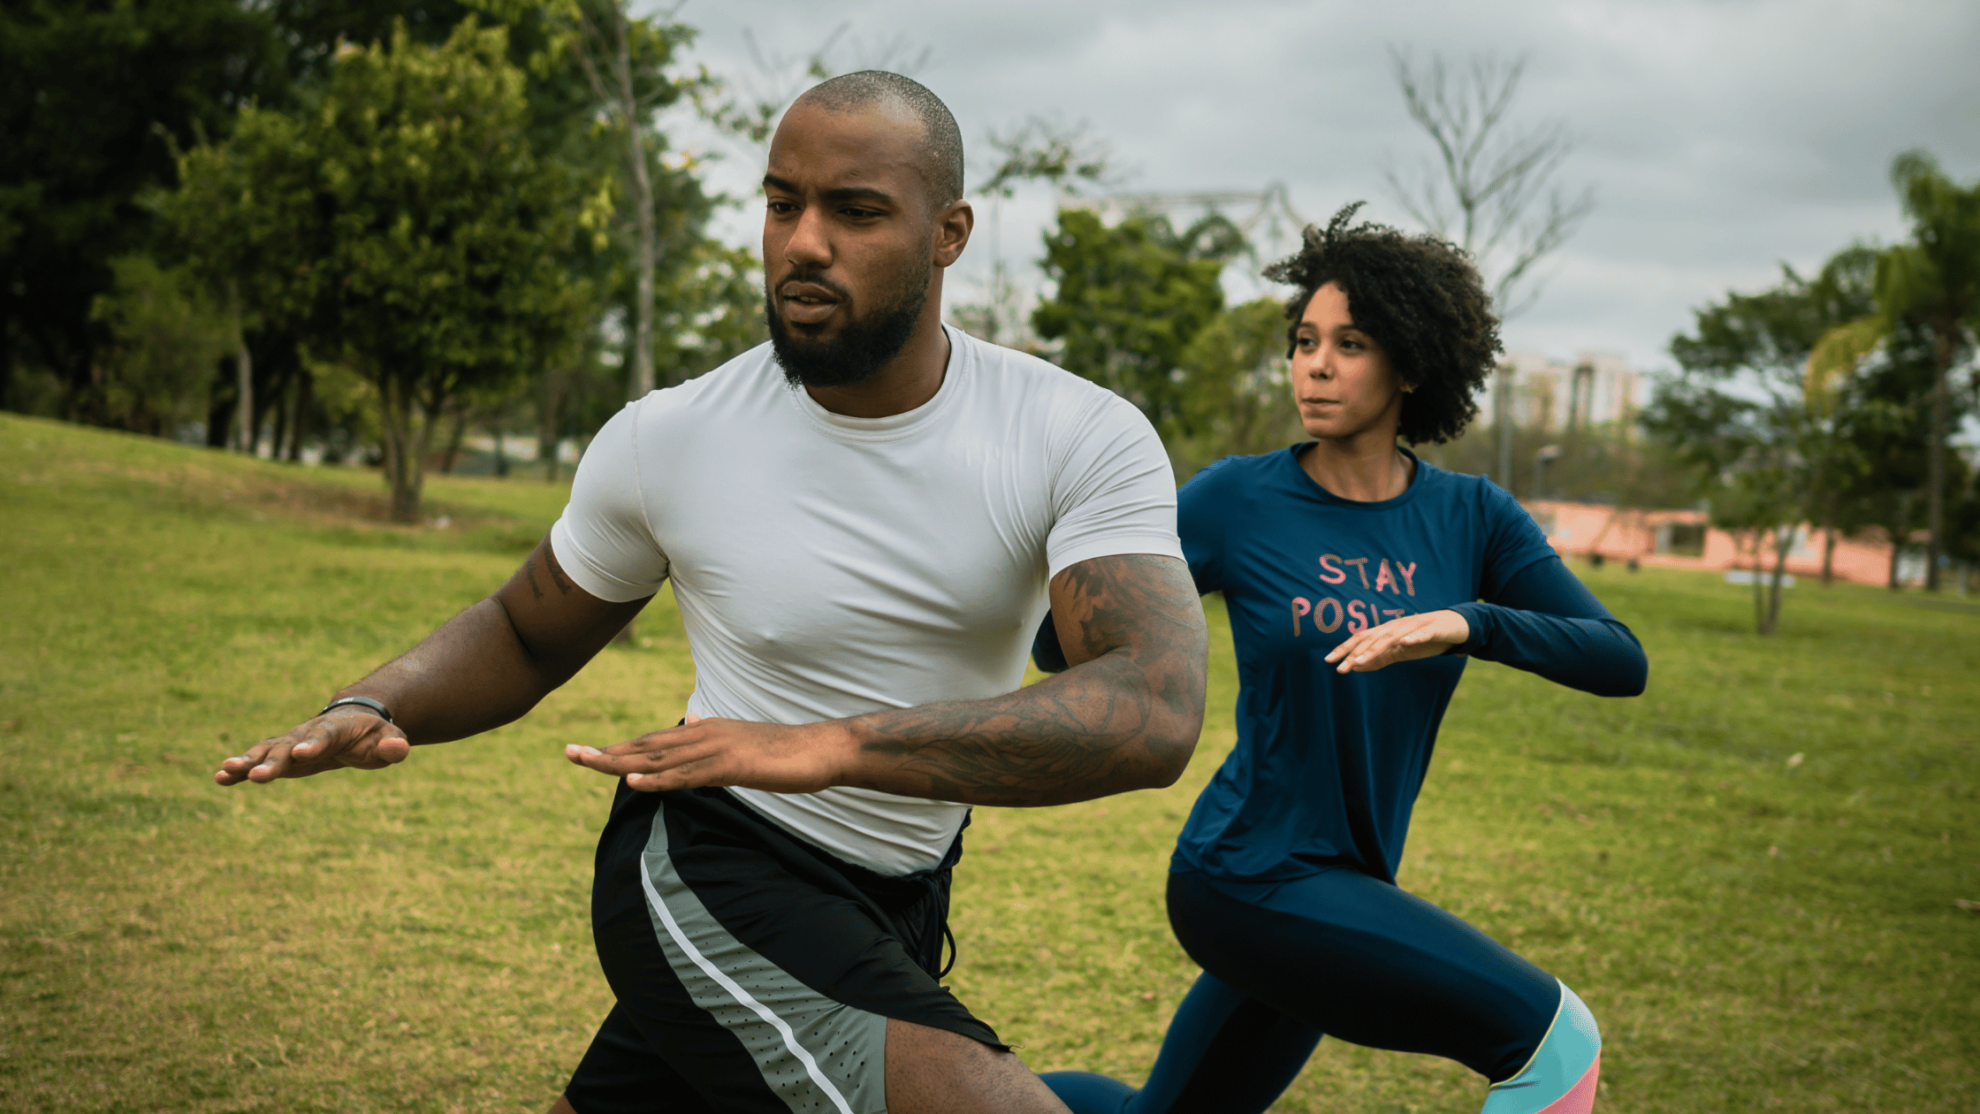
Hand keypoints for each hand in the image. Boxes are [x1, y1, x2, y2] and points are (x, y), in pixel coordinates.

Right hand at [214, 709, 410, 784]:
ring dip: (247, 762)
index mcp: (335, 729)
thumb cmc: (373, 735)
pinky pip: (257, 760)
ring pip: (266, 751)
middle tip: (255, 775)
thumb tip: (399, 748)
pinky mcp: (280, 756)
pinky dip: (240, 769)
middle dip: (272, 761)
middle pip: (287, 746)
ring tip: (225, 771)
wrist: (353, 722)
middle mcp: (307, 733)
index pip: (324, 736)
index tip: (300, 754)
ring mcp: (290, 743)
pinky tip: (220, 779)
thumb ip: (393, 744)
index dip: (313, 745)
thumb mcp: (389, 738)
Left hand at [564, 713, 854, 794]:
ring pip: (659, 758)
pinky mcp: (732, 766)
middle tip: (568, 752)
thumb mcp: (743, 747)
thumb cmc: (787, 753)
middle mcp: (705, 734)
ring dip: (620, 761)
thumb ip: (714, 744)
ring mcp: (717, 748)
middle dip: (606, 751)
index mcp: (706, 732)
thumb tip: (692, 730)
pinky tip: (633, 781)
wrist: (822, 750)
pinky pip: (687, 775)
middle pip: (646, 745)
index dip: (620, 747)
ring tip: (586, 762)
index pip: (654, 742)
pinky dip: (657, 779)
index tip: (588, 753)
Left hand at [1323, 609, 1470, 673]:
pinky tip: (1404, 643)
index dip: (1345, 648)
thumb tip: (1356, 666)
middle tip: (1341, 669)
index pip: (1361, 639)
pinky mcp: (1433, 629)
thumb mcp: (1400, 651)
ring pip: (1391, 637)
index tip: (1328, 661)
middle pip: (1372, 639)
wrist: (1456, 626)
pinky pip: (1421, 633)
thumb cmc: (1425, 638)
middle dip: (1355, 654)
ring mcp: (1414, 626)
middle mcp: (1396, 626)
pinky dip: (1412, 637)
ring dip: (1375, 649)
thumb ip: (1380, 658)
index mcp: (1387, 631)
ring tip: (1360, 661)